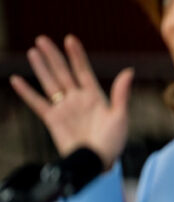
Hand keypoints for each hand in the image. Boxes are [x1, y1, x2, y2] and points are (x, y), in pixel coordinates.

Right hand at [9, 35, 131, 169]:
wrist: (97, 162)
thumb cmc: (112, 142)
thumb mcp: (120, 116)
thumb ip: (121, 94)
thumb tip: (129, 71)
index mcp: (95, 96)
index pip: (83, 70)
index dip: (76, 55)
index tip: (69, 39)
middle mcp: (78, 99)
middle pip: (63, 72)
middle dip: (53, 56)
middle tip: (42, 39)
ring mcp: (64, 108)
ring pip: (50, 83)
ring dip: (41, 67)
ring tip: (33, 51)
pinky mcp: (52, 119)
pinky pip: (37, 102)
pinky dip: (27, 92)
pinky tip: (17, 79)